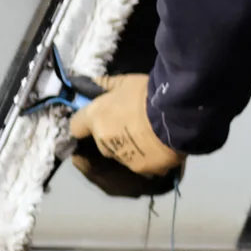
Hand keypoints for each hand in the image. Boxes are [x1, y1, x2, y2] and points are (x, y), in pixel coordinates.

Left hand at [69, 73, 184, 179]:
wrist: (174, 115)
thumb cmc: (147, 94)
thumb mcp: (126, 81)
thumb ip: (106, 85)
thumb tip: (89, 83)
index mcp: (96, 118)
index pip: (75, 127)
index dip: (84, 124)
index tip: (95, 119)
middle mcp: (103, 141)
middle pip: (100, 142)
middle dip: (110, 134)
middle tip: (131, 123)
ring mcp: (121, 157)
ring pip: (120, 153)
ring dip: (128, 146)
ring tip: (148, 136)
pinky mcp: (140, 169)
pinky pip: (140, 162)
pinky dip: (146, 157)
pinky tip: (159, 147)